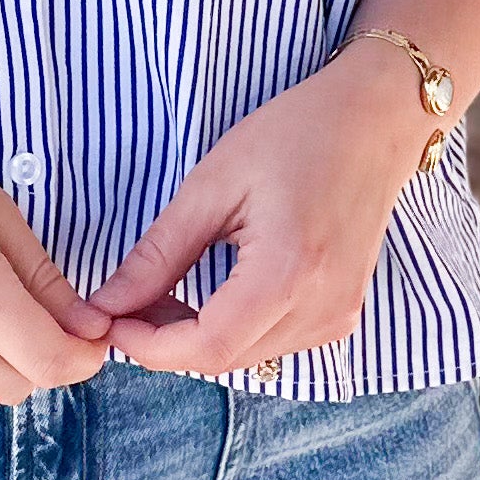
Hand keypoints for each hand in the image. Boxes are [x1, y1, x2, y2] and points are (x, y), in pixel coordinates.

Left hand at [84, 44, 427, 376]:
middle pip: (225, 359)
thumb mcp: (212, 186)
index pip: (208, 348)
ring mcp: (338, 316)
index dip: (149, 345)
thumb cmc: (295, 135)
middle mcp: (321, 308)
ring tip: (163, 289)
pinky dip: (232, 329)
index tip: (108, 319)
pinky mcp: (342, 313)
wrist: (373, 120)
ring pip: (246, 357)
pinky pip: (273, 343)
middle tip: (126, 298)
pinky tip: (209, 292)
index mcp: (288, 273)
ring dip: (196, 336)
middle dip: (165, 340)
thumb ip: (158, 255)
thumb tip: (105, 304)